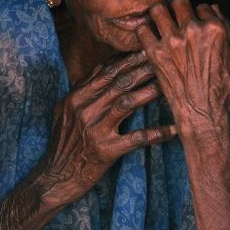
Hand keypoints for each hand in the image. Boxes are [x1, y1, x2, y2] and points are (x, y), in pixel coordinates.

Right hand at [38, 51, 176, 206]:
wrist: (56, 178)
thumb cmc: (64, 145)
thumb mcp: (64, 112)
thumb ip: (82, 89)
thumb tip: (102, 67)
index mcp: (75, 99)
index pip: (106, 73)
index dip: (128, 61)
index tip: (146, 52)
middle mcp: (84, 110)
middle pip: (119, 83)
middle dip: (144, 70)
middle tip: (165, 61)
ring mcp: (95, 130)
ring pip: (128, 103)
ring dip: (150, 92)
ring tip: (169, 86)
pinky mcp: (106, 151)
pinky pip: (137, 138)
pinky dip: (157, 133)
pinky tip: (173, 129)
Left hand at [135, 0, 229, 140]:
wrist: (203, 112)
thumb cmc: (223, 87)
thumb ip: (228, 29)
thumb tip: (214, 9)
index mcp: (215, 29)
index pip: (203, 6)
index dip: (199, 15)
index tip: (195, 24)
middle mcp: (193, 30)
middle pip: (179, 2)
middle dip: (178, 9)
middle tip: (175, 19)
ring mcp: (172, 41)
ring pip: (158, 10)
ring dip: (159, 15)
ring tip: (160, 24)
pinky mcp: (155, 54)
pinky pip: (142, 30)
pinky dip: (144, 32)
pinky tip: (150, 38)